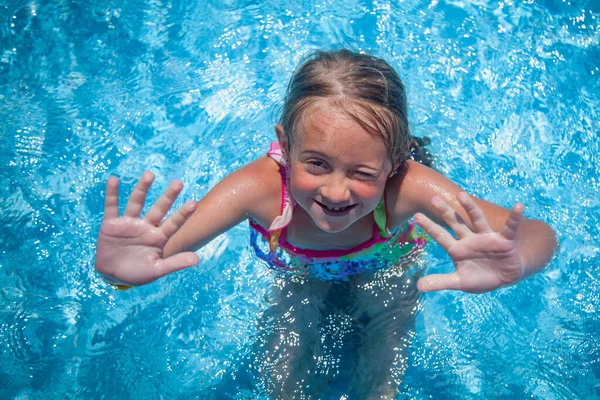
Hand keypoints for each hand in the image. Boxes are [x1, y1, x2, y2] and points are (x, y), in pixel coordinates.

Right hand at [95, 171, 198, 287]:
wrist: (112, 275)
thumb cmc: (138, 273)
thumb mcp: (157, 270)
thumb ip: (175, 263)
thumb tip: (197, 259)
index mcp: (158, 237)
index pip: (173, 223)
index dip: (183, 214)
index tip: (193, 203)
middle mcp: (146, 226)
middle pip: (159, 209)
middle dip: (168, 196)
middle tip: (179, 183)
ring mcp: (129, 223)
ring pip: (137, 202)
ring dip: (142, 189)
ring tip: (150, 174)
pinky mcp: (111, 224)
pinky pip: (111, 206)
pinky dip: (112, 194)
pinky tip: (113, 180)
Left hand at [414, 192, 524, 293]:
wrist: (503, 279)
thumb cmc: (479, 277)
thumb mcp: (459, 281)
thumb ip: (441, 282)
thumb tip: (419, 286)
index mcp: (457, 249)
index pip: (440, 236)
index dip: (429, 226)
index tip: (415, 215)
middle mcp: (470, 239)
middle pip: (455, 223)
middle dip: (445, 211)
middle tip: (433, 199)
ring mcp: (487, 238)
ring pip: (477, 219)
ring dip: (470, 207)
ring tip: (461, 195)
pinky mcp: (504, 241)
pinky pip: (510, 228)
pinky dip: (514, 218)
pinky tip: (519, 207)